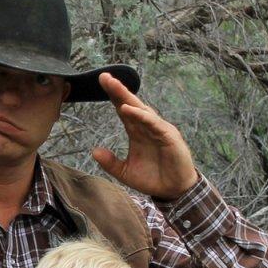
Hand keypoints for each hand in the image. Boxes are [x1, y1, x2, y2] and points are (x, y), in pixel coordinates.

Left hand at [92, 73, 198, 200]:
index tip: (100, 81)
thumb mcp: (125, 172)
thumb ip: (110, 163)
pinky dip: (141, 115)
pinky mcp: (169, 136)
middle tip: (104, 77)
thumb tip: (94, 151)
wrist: (173, 191)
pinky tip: (128, 109)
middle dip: (118, 90)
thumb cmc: (152, 178)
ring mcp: (159, 129)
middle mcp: (147, 127)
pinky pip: (153, 123)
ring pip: (141, 110)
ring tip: (114, 86)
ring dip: (127, 97)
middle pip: (131, 104)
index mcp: (136, 132)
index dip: (113, 96)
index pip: (122, 109)